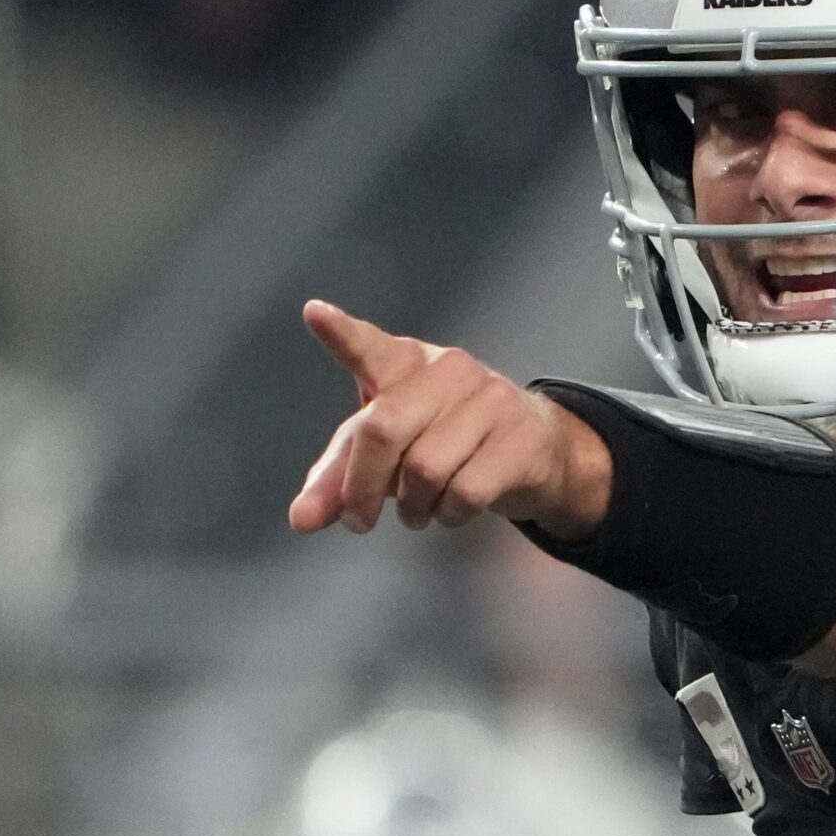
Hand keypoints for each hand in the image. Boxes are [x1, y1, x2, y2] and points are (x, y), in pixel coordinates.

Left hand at [287, 300, 609, 538]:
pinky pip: (465, 492)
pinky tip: (451, 509)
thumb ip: (339, 479)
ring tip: (418, 511)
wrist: (534, 447)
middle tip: (358, 520)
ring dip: (413, 507)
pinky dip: (448, 515)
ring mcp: (490, 398)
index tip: (315, 315)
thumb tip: (302, 519)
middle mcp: (448, 369)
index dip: (342, 334)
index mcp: (405, 363)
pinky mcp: (520, 437)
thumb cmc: (442, 440)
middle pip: (384, 429)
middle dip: (363, 485)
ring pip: (426, 469)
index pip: (370, 347)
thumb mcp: (385, 452)